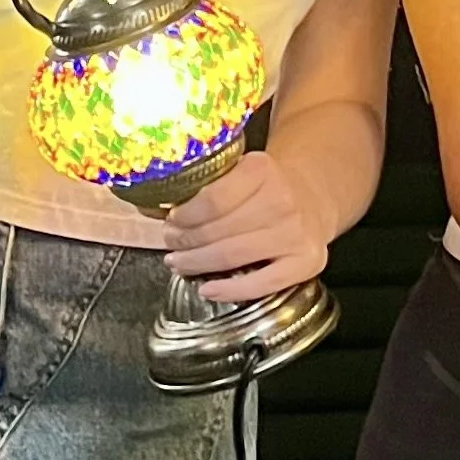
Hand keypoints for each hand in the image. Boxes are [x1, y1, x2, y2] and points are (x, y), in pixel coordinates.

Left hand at [163, 150, 330, 311]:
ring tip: (180, 263)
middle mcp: (282, 200)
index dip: (184, 216)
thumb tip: (148, 206)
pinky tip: (207, 289)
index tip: (170, 220)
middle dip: (184, 241)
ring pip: (232, 256)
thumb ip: (204, 186)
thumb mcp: (239, 171)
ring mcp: (295, 233)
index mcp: (261, 169)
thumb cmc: (265, 188)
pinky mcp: (306, 261)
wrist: (312, 198)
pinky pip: (261, 283)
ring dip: (197, 263)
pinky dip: (229, 290)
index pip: (211, 199)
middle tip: (170, 243)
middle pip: (217, 230)